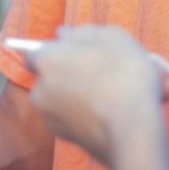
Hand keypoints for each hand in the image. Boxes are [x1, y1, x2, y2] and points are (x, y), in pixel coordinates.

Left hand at [24, 26, 168, 166]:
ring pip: (59, 101)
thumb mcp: (112, 37)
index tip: (72, 55)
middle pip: (48, 78)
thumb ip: (82, 32)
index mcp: (46, 60)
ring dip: (75, 97)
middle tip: (95, 74)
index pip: (34, 53)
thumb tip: (64, 34)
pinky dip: (83, 116)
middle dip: (65, 76)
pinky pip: (71, 120)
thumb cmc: (125, 76)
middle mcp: (40, 89)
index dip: (53, 53)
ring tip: (107, 95)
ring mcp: (49, 116)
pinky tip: (106, 114)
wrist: (134, 129)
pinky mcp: (64, 137)